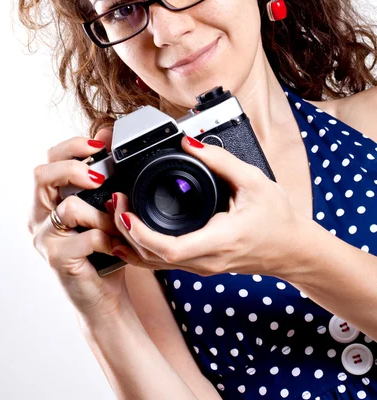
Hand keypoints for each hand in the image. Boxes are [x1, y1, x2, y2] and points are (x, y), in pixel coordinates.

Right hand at [29, 129, 129, 318]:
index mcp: (47, 198)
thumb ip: (102, 175)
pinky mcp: (58, 259)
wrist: (104, 296)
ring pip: (68, 207)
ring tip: (117, 224)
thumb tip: (106, 133)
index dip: (72, 147)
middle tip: (99, 177)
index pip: (48, 160)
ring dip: (102, 213)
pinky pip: (87, 237)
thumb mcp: (103, 206)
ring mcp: (44, 238)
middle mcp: (38, 215)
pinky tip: (116, 245)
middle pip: (42, 175)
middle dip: (74, 168)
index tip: (99, 144)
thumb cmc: (102, 248)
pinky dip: (108, 237)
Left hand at [111, 136, 307, 278]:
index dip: (141, 233)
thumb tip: (190, 142)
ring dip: (131, 240)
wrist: (293, 249)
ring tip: (118, 212)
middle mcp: (206, 260)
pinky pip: (162, 264)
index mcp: (220, 240)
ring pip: (154, 264)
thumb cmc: (278, 218)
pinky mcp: (200, 265)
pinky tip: (128, 235)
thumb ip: (220, 160)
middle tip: (116, 202)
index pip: (171, 249)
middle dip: (127, 231)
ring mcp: (202, 267)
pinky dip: (141, 250)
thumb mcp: (254, 181)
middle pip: (153, 257)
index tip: (127, 211)